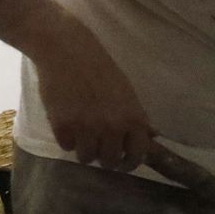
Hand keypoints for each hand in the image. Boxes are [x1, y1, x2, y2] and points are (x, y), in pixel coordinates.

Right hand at [32, 17, 154, 169]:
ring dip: (84, 149)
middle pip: (109, 161)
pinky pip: (66, 147)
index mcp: (132, 119)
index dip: (129, 163)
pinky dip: (66, 139)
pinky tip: (67, 123)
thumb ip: (136, 118)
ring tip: (81, 134)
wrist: (67, 50)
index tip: (123, 163)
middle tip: (98, 147)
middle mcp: (112, 128)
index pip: (137, 155)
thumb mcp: (126, 92)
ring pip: (86, 158)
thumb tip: (151, 138)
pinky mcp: (63, 127)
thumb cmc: (99, 68)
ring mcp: (86, 129)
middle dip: (104, 157)